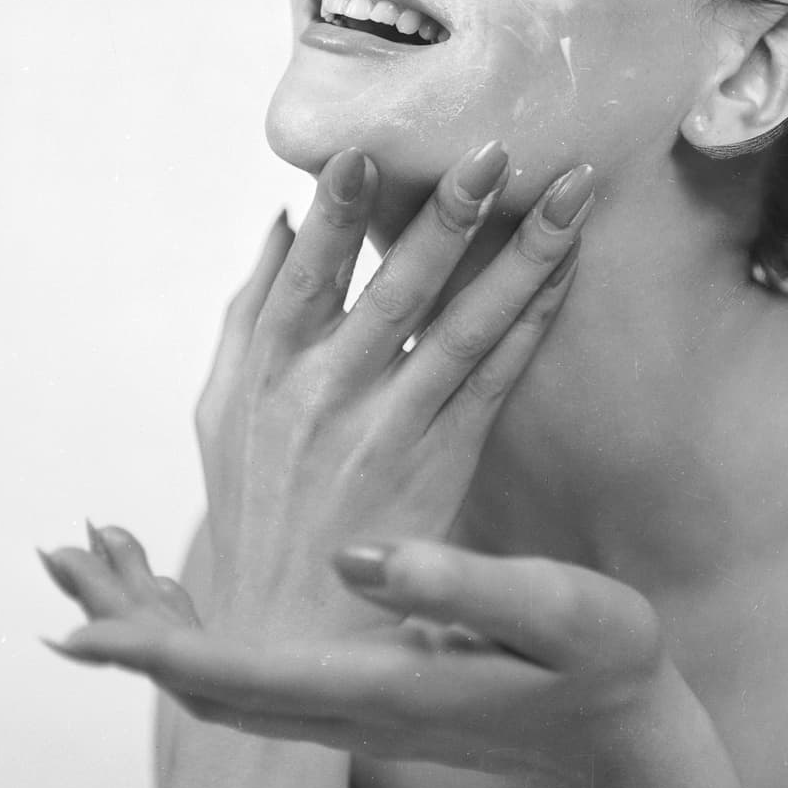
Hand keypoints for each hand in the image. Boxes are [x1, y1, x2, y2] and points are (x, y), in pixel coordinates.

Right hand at [42, 141, 593, 645]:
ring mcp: (391, 430)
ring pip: (466, 325)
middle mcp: (328, 395)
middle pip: (400, 289)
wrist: (286, 638)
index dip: (340, 213)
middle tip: (496, 150)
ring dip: (521, 255)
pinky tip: (566, 271)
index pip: (307, 274)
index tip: (368, 149)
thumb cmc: (251, 510)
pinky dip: (533, 321)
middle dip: (451, 216)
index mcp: (266, 372)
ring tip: (568, 195)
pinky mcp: (444, 464)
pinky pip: (499, 379)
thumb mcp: (219, 413)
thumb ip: (246, 315)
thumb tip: (280, 224)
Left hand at [44, 530, 673, 787]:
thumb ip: (457, 585)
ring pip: (228, 691)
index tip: (79, 630)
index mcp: (384, 686)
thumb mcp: (553, 610)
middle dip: (135, 644)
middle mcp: (352, 711)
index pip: (242, 676)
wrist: (623, 741)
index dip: (157, 651)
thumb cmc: (601, 664)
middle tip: (62, 589)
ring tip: (102, 593)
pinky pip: (260, 684)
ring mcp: (356, 715)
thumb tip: (351, 561)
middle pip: (211, 691)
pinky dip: (207, 649)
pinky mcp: (366, 701)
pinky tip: (190, 617)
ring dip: (162, 646)